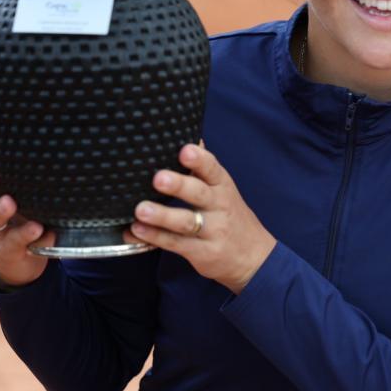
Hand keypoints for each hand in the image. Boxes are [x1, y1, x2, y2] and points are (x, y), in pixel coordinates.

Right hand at [0, 130, 54, 288]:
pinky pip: (21, 243)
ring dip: (1, 210)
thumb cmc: (21, 214)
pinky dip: (33, 236)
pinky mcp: (10, 251)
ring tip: (11, 202)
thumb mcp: (21, 190)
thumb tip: (44, 128)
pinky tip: (45, 231)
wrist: (20, 260)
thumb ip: (26, 167)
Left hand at [130, 143, 275, 294]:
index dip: (199, 160)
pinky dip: (154, 237)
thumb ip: (204, 166)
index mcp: (222, 186)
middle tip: (158, 178)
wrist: (254, 256)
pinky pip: (176, 244)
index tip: (185, 151)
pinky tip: (136, 230)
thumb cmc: (230, 214)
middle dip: (179, 185)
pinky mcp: (201, 252)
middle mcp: (219, 207)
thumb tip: (190, 135)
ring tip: (141, 209)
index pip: (212, 169)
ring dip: (162, 216)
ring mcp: (212, 231)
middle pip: (199, 194)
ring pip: (186, 222)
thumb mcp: (222, 188)